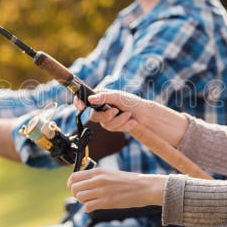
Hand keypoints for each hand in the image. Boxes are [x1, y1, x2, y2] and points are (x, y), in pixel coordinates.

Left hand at [67, 169, 165, 211]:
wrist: (145, 187)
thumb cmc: (128, 182)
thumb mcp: (110, 173)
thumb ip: (96, 177)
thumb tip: (83, 183)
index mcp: (98, 172)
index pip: (74, 177)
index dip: (71, 185)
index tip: (75, 189)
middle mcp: (98, 180)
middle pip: (74, 188)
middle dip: (76, 194)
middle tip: (84, 197)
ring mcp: (102, 191)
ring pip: (79, 197)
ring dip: (83, 201)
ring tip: (91, 201)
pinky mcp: (107, 202)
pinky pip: (88, 207)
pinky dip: (89, 209)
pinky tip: (96, 206)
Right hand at [74, 90, 188, 147]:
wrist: (147, 115)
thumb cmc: (133, 102)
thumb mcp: (119, 97)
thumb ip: (104, 98)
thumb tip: (90, 99)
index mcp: (101, 96)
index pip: (84, 99)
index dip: (79, 102)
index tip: (79, 107)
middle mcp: (102, 107)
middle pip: (94, 116)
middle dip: (107, 116)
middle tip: (116, 111)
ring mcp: (108, 118)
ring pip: (105, 125)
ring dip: (119, 121)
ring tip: (129, 115)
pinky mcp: (114, 126)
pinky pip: (114, 129)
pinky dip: (124, 126)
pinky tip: (131, 121)